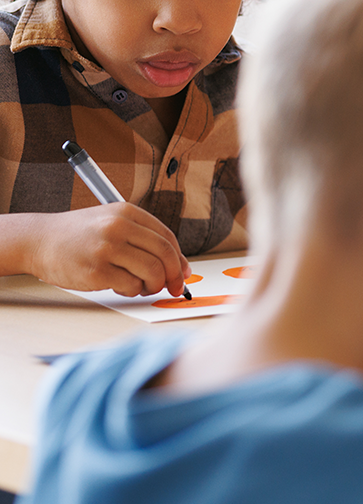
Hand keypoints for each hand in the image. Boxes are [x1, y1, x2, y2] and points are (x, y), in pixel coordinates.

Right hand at [33, 204, 188, 296]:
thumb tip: (179, 265)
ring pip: (152, 272)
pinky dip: (133, 291)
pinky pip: (131, 286)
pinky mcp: (96, 270)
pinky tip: (122, 287)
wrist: (39, 240)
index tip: (182, 273)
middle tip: (173, 287)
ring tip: (142, 287)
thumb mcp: (112, 222)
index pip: (167, 237)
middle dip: (174, 276)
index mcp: (127, 212)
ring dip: (153, 285)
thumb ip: (143, 238)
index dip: (180, 259)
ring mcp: (107, 249)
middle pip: (164, 254)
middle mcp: (119, 227)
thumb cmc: (80, 235)